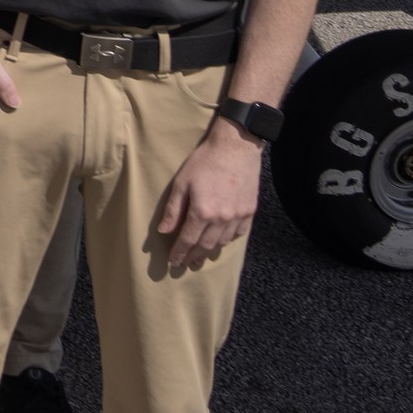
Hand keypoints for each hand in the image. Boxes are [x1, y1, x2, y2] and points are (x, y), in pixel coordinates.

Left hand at [153, 123, 266, 264]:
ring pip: (223, 242)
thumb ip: (173, 209)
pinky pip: (238, 234)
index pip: (187, 240)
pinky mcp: (250, 211)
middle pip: (205, 246)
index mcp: (202, 212)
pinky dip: (227, 240)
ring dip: (210, 251)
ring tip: (200, 256)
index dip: (179, 253)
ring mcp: (238, 216)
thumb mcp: (182, 182)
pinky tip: (221, 241)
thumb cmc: (204, 161)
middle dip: (193, 256)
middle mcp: (222, 219)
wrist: (236, 147)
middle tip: (185, 264)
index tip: (173, 262)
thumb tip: (163, 231)